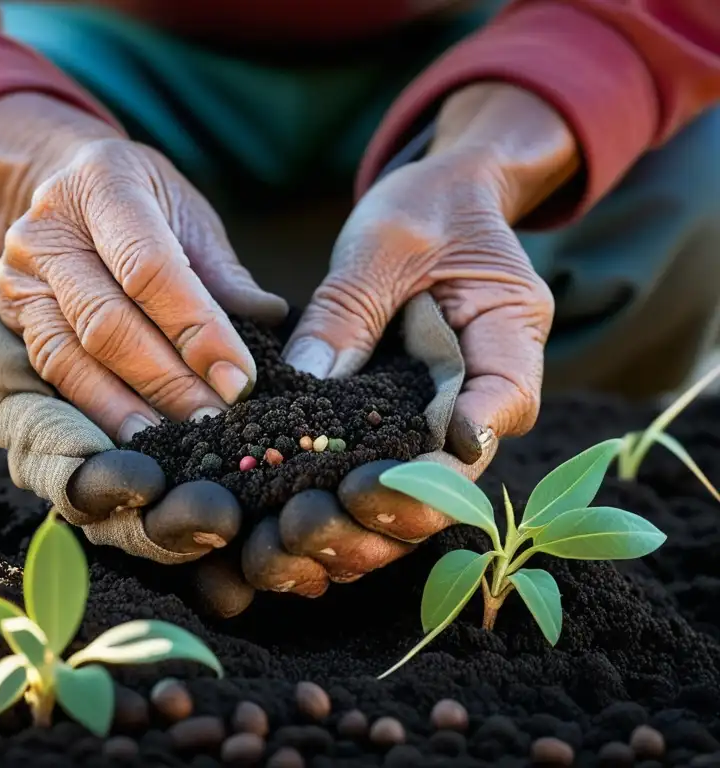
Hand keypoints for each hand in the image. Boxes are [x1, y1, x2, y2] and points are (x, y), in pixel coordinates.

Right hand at [0, 93, 286, 444]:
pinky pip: (52, 370)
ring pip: (71, 356)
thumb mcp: (185, 210)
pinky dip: (95, 407)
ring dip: (128, 407)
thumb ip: (221, 268)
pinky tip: (133, 434)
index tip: (238, 378)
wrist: (59, 178)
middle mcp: (49, 229)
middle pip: (107, 322)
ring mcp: (20, 274)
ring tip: (176, 441)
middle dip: (168, 380)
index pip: (149, 268)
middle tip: (215, 419)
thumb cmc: (139, 198)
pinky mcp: (10, 314)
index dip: (197, 330)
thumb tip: (269, 319)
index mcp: (103, 183)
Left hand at [203, 85, 577, 605]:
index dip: (458, 444)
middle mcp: (484, 388)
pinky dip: (340, 511)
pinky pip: (381, 479)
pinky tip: (283, 537)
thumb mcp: (385, 241)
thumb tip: (307, 379)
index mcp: (508, 328)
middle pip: (457, 472)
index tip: (399, 476)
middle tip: (322, 526)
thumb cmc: (425, 211)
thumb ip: (350, 307)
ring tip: (291, 547)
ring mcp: (445, 416)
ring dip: (362, 530)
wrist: (441, 206)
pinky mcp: (404, 429)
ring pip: (418, 494)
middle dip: (393, 510)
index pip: (503, 396)